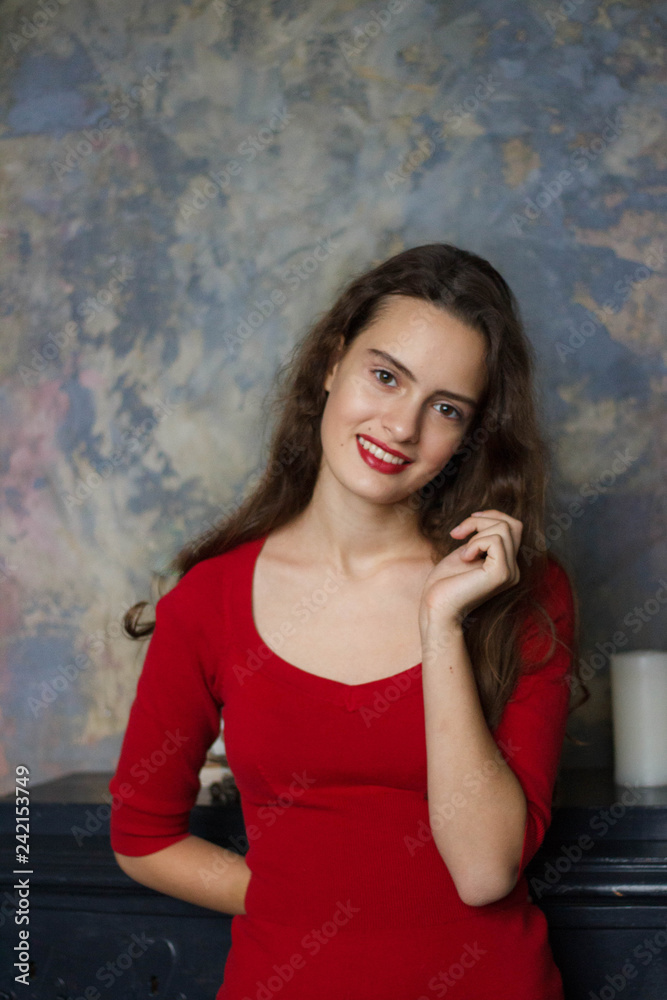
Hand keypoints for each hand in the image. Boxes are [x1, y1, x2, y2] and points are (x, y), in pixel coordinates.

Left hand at [419, 509, 522, 630]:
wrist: (436, 608)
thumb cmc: (444, 584)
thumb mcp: (466, 553)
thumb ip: (480, 539)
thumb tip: (488, 517)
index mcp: (506, 564)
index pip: (514, 526)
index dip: (491, 516)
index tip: (467, 523)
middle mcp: (513, 569)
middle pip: (512, 524)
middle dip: (481, 520)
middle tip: (457, 534)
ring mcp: (510, 572)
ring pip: (504, 528)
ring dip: (475, 532)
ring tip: (461, 551)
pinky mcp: (501, 574)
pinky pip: (495, 541)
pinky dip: (475, 543)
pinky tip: (464, 558)